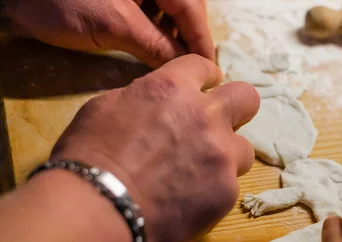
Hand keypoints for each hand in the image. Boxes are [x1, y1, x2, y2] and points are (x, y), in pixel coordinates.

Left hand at [3, 0, 214, 67]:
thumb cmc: (64, 1)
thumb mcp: (113, 25)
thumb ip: (154, 44)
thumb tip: (184, 64)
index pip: (190, 7)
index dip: (201, 39)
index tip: (211, 69)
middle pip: (183, 4)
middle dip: (188, 33)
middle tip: (190, 64)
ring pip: (167, 4)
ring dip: (170, 30)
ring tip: (169, 56)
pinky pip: (148, 5)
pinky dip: (152, 24)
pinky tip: (147, 42)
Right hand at [51, 54, 258, 241]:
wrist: (98, 210)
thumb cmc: (88, 158)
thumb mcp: (105, 108)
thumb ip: (142, 99)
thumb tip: (156, 105)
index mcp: (172, 88)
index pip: (203, 67)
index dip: (203, 79)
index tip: (203, 91)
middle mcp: (206, 116)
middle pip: (246, 98)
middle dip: (235, 109)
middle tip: (216, 127)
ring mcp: (222, 154)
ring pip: (244, 149)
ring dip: (225, 157)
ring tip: (198, 175)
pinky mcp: (227, 191)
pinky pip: (230, 185)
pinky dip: (213, 191)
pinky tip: (189, 202)